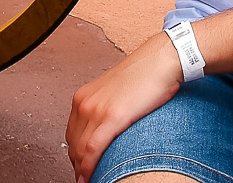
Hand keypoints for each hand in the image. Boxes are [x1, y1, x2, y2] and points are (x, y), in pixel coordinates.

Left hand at [66, 34, 183, 182]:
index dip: (75, 156)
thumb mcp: (116, 94)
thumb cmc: (144, 77)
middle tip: (85, 178)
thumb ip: (106, 110)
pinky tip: (88, 177)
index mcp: (84, 97)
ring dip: (81, 169)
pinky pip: (93, 148)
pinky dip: (88, 166)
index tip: (80, 167)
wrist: (160, 62)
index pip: (72, 134)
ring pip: (80, 149)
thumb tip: (107, 131)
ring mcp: (96, 110)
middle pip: (73, 144)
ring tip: (88, 181)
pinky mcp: (112, 117)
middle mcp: (85, 103)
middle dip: (77, 164)